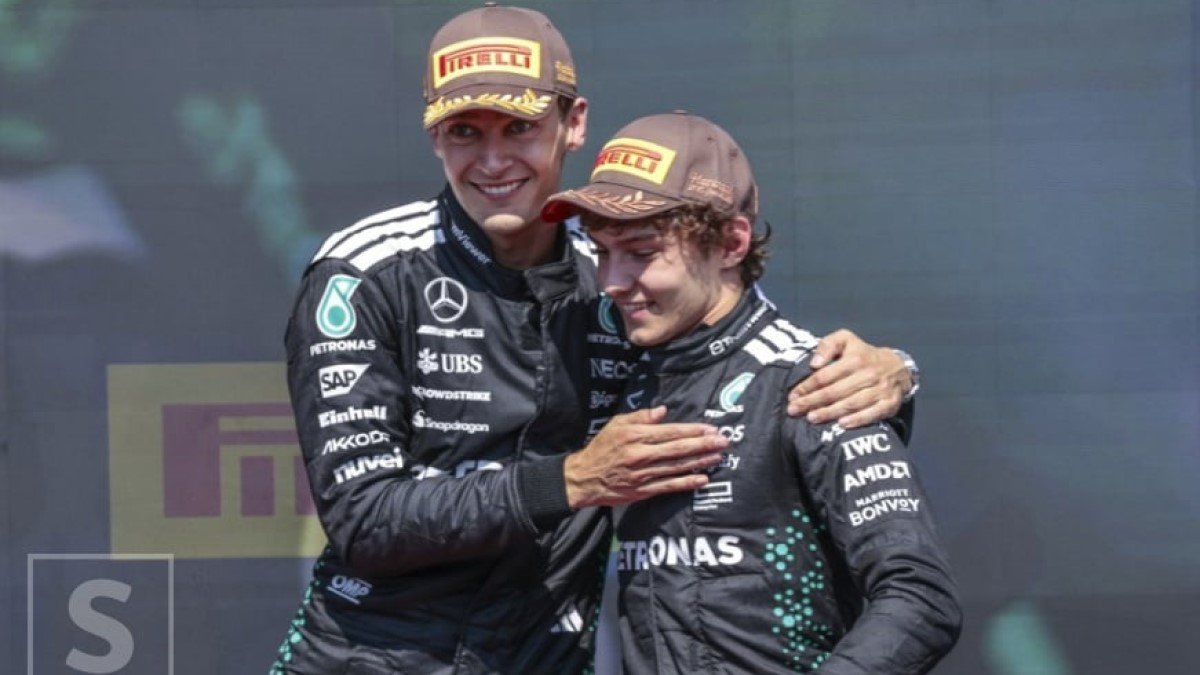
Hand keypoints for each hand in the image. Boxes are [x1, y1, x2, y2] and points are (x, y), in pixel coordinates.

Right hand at [565, 406, 726, 508]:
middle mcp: (640, 455)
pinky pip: (669, 486)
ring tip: (718, 457)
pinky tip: (703, 479)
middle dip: (702, 445)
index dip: (692, 431)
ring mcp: (643, 475)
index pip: (669, 432)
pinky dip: (687, 483)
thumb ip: (641, 416)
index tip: (710, 428)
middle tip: (723, 441)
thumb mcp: (617, 424)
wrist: (584, 478)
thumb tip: (664, 410)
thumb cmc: (602, 447)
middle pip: (677, 449)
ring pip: (677, 467)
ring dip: (700, 462)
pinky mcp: (643, 491)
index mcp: (634, 435)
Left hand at [786, 329, 911, 427]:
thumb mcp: (845, 340)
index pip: (825, 376)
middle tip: (794, 410)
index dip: (807, 387)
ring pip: (851, 404)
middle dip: (812, 402)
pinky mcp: (890, 403)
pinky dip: (857, 420)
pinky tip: (841, 424)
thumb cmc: (862, 354)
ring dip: (829, 413)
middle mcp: (868, 374)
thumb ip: (827, 345)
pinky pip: (873, 414)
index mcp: (855, 358)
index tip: (792, 396)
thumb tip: (814, 363)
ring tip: (811, 418)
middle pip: (835, 392)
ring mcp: (881, 390)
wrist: (897, 366)